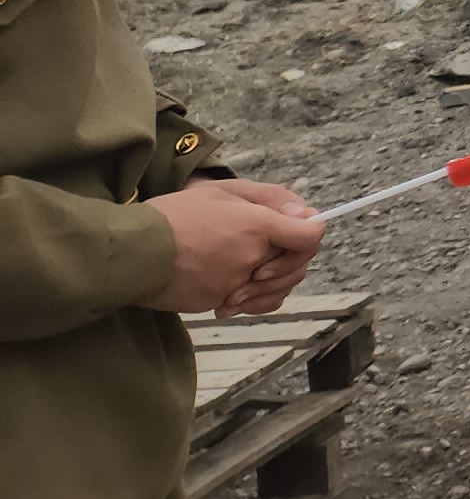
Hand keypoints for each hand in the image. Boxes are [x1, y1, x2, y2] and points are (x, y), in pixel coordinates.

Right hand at [146, 180, 323, 316]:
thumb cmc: (172, 215)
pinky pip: (249, 305)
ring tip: (252, 269)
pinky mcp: (215, 302)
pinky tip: (238, 290)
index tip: (302, 227)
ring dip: (272, 281)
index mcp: (256, 226)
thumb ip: (268, 201)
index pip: (309, 236)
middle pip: (296, 265)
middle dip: (291, 257)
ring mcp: (234, 284)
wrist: (129, 250)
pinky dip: (251, 300)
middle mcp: (250, 258)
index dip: (311, 231)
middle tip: (273, 246)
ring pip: (275, 290)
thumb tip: (304, 214)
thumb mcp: (221, 192)